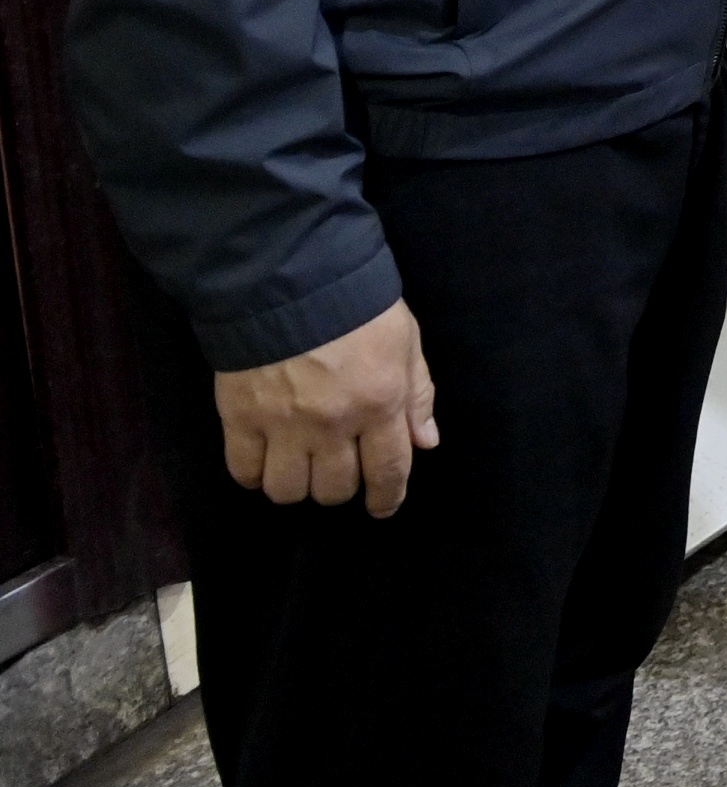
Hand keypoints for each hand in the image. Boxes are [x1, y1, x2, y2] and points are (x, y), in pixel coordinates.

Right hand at [216, 299, 435, 515]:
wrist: (287, 279)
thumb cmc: (358, 306)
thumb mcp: (406, 341)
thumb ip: (417, 394)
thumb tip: (426, 442)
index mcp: (380, 403)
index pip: (388, 470)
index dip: (387, 497)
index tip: (382, 507)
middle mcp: (332, 424)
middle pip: (335, 489)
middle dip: (341, 488)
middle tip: (338, 471)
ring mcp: (282, 425)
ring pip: (288, 490)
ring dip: (297, 486)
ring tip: (300, 467)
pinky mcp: (240, 419)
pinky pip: (244, 472)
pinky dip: (254, 476)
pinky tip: (264, 462)